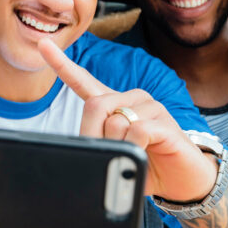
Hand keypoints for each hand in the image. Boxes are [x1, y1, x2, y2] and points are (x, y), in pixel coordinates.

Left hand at [37, 40, 216, 202]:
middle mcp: (132, 99)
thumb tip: (83, 146)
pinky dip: (133, 147)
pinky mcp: (164, 120)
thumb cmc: (149, 166)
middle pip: (95, 105)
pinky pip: (136, 130)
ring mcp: (149, 107)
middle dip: (94, 135)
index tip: (43, 45)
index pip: (83, 81)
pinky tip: (143, 153)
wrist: (185, 182)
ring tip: (132, 156)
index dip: (61, 64)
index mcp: (115, 105)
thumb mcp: (114, 156)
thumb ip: (97, 145)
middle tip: (110, 154)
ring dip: (117, 145)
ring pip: (115, 119)